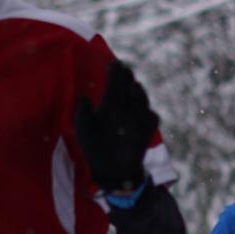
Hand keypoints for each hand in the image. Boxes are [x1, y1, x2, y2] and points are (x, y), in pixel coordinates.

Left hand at [74, 60, 158, 191]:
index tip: (114, 65)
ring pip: (142, 102)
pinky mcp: (145, 133)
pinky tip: (146, 113)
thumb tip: (84, 98)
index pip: (114, 85)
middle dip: (128, 80)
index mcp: (110, 104)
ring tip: (134, 88)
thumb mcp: (83, 129)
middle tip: (125, 71)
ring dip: (139, 94)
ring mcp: (136, 119)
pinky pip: (151, 121)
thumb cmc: (94, 146)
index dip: (115, 74)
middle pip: (129, 89)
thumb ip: (83, 114)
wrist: (108, 169)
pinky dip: (150, 116)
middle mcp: (125, 108)